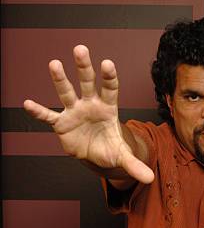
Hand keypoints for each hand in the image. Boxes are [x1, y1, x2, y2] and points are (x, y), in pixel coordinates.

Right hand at [24, 45, 153, 183]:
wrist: (96, 154)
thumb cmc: (110, 147)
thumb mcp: (122, 156)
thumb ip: (134, 165)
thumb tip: (150, 179)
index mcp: (108, 108)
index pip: (110, 89)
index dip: (109, 77)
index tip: (107, 62)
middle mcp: (90, 104)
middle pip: (87, 83)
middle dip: (84, 67)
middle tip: (81, 48)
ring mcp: (75, 112)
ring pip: (67, 92)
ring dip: (60, 80)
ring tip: (54, 64)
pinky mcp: (61, 123)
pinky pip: (49, 116)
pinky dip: (39, 112)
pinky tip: (28, 104)